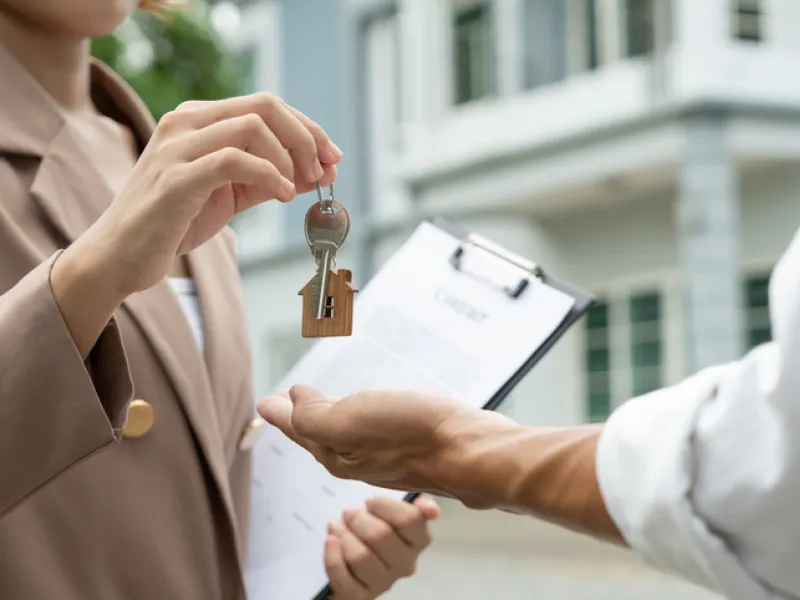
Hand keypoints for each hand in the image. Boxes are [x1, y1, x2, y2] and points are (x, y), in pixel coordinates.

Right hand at [65, 92, 340, 298]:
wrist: (122, 256)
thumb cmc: (175, 222)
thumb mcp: (230, 194)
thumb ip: (268, 177)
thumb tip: (319, 171)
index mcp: (199, 120)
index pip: (266, 105)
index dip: (307, 128)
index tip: (332, 157)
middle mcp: (186, 122)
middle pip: (265, 106)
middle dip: (306, 138)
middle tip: (323, 172)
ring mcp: (178, 147)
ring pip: (253, 127)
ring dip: (290, 158)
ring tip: (299, 189)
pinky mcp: (175, 178)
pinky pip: (234, 160)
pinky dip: (269, 175)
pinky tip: (282, 196)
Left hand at [257, 385, 512, 495]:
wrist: (469, 450)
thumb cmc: (412, 435)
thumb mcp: (349, 422)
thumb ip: (313, 415)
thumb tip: (293, 400)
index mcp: (336, 453)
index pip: (299, 429)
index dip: (281, 413)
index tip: (265, 401)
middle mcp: (357, 458)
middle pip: (319, 435)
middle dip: (299, 419)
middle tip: (284, 401)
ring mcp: (384, 453)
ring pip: (345, 434)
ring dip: (326, 417)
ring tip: (317, 403)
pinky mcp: (409, 444)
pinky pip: (370, 429)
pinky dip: (357, 416)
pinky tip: (365, 411)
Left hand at [325, 495, 438, 598]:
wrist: (356, 558)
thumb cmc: (379, 526)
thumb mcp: (399, 510)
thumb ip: (417, 505)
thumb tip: (431, 509)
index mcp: (419, 541)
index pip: (410, 519)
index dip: (385, 506)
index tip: (370, 501)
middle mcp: (405, 564)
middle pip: (381, 536)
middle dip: (358, 519)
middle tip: (348, 512)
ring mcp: (382, 582)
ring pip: (360, 556)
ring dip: (343, 536)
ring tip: (336, 525)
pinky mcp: (358, 596)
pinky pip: (343, 578)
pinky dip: (333, 558)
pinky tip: (330, 541)